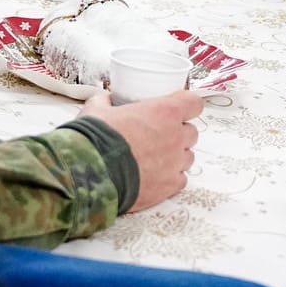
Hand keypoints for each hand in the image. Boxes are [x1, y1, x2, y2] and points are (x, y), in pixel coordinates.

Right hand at [80, 90, 202, 211]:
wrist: (91, 174)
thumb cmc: (96, 140)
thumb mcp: (96, 111)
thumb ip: (104, 102)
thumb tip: (104, 100)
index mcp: (164, 112)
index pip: (194, 103)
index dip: (187, 105)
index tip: (177, 107)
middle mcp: (176, 137)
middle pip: (191, 132)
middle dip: (178, 133)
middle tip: (159, 135)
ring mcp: (175, 163)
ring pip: (188, 157)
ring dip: (176, 156)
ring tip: (155, 158)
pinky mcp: (169, 186)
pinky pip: (180, 180)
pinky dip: (170, 178)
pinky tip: (154, 176)